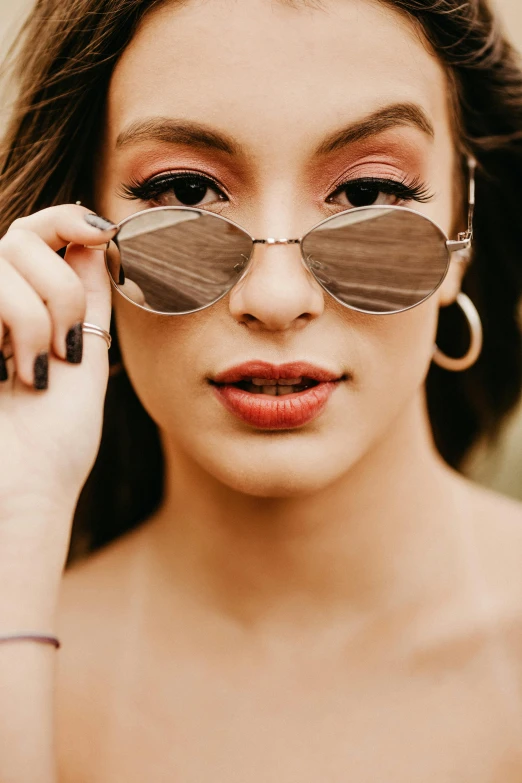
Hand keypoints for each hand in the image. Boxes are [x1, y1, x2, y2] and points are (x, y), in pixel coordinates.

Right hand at [0, 205, 117, 517]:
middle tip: (65, 348)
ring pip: (5, 260)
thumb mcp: (85, 358)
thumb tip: (97, 240)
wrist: (22, 490)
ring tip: (36, 370)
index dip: (65, 218)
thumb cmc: (56, 441)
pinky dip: (16, 326)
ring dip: (37, 316)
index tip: (103, 231)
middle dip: (61, 289)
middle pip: (22, 238)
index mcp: (24, 308)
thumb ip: (87, 298)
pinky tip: (8, 373)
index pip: (35, 234)